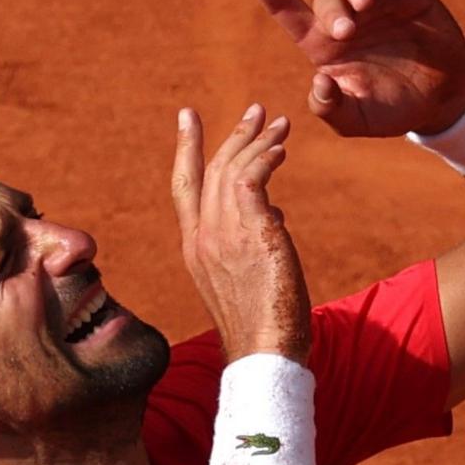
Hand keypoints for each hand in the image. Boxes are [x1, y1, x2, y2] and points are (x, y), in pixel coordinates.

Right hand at [170, 105, 309, 360]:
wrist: (263, 354)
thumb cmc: (262, 327)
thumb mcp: (247, 279)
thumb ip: (252, 242)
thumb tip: (274, 217)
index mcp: (193, 248)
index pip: (183, 186)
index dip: (186, 148)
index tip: (189, 117)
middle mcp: (202, 236)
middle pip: (210, 169)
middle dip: (233, 134)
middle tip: (255, 110)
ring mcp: (224, 234)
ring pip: (233, 169)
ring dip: (258, 141)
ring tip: (279, 123)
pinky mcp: (251, 233)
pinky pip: (253, 179)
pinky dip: (266, 158)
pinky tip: (281, 149)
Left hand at [240, 0, 464, 137]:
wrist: (441, 98)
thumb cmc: (393, 109)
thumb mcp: (359, 121)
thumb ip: (332, 109)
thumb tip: (319, 81)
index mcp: (325, 47)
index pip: (288, 12)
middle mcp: (346, 19)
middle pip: (325, 0)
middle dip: (334, 11)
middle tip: (348, 31)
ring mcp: (375, 3)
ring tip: (368, 5)